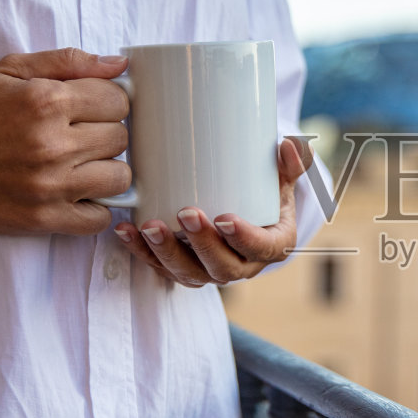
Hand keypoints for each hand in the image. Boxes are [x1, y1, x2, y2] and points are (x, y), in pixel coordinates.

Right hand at [0, 47, 130, 235]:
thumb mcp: (10, 70)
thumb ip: (68, 61)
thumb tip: (119, 64)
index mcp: (46, 101)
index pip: (118, 101)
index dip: (108, 102)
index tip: (91, 109)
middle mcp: (52, 144)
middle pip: (121, 138)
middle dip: (105, 133)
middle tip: (80, 136)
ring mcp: (50, 186)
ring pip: (120, 178)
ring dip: (106, 170)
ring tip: (82, 164)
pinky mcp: (44, 219)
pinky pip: (100, 218)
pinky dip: (94, 207)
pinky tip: (76, 193)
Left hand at [114, 137, 313, 286]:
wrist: (246, 214)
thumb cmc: (265, 195)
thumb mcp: (282, 181)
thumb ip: (290, 164)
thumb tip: (290, 145)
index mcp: (272, 246)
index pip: (261, 249)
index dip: (244, 239)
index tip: (226, 219)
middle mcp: (241, 266)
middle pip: (222, 267)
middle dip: (201, 243)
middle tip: (185, 213)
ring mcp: (210, 271)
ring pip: (188, 273)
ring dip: (166, 252)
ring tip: (148, 226)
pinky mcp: (184, 269)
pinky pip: (162, 268)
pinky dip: (141, 252)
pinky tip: (127, 230)